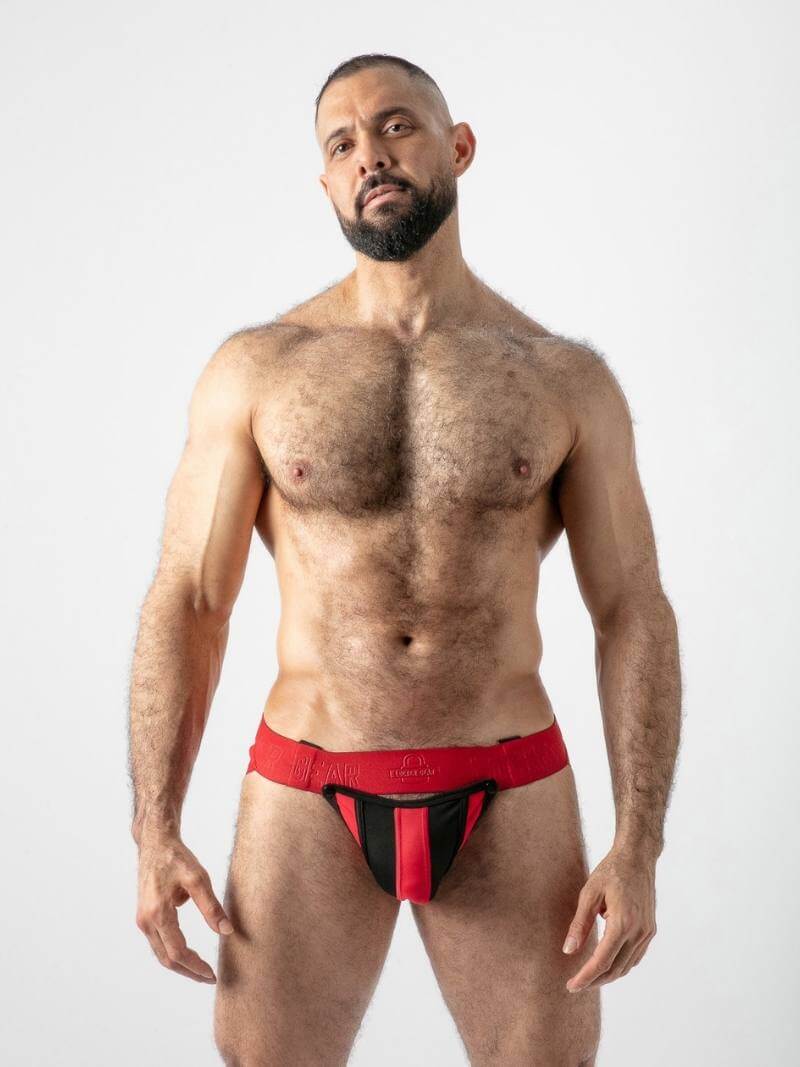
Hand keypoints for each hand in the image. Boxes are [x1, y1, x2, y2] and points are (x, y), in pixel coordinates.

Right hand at [135, 830, 232, 982]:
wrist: (155, 842)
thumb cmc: (177, 857)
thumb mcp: (198, 879)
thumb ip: (211, 907)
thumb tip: (226, 932)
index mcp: (158, 913)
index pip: (178, 952)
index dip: (196, 966)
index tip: (213, 974)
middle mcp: (146, 920)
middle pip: (166, 959)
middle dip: (188, 971)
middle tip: (209, 978)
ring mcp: (142, 919)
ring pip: (160, 953)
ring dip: (180, 964)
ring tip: (201, 970)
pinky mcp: (144, 915)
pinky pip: (158, 942)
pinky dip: (173, 951)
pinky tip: (189, 953)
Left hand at [562, 844, 656, 991]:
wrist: (637, 858)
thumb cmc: (610, 872)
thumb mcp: (589, 894)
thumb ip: (579, 924)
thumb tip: (568, 950)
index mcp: (623, 922)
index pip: (602, 961)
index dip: (585, 977)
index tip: (571, 986)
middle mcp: (639, 932)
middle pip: (616, 969)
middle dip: (595, 980)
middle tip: (575, 985)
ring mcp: (647, 932)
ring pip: (627, 966)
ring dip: (608, 975)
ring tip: (588, 977)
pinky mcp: (650, 930)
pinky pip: (635, 957)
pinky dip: (620, 965)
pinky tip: (607, 964)